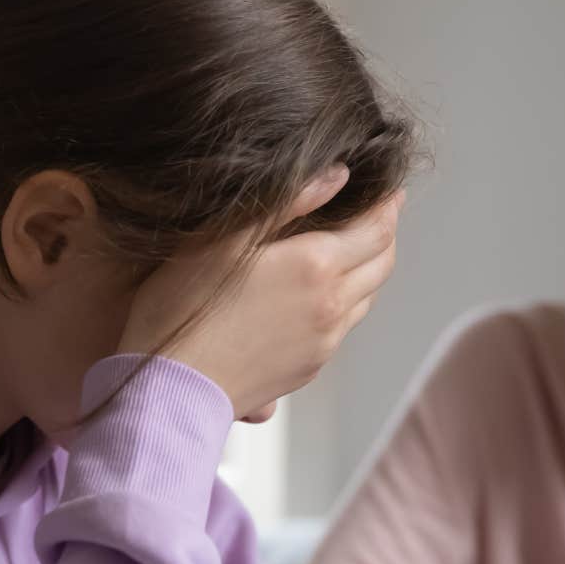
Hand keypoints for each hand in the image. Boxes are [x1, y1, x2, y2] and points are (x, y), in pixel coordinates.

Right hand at [118, 166, 402, 420]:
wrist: (173, 389)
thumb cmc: (184, 308)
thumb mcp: (224, 239)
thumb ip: (285, 201)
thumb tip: (337, 174)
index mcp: (316, 266)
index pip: (377, 229)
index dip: (387, 205)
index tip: (391, 190)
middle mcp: (331, 305)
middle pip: (382, 264)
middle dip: (385, 235)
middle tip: (380, 214)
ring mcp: (324, 341)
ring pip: (366, 298)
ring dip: (367, 270)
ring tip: (353, 251)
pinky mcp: (309, 368)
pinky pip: (342, 328)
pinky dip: (345, 303)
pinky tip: (320, 295)